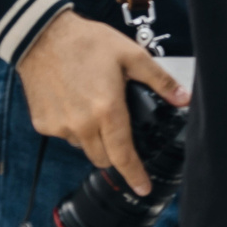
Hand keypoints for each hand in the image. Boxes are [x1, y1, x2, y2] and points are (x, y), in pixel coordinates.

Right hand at [14, 12, 184, 194]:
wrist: (43, 37)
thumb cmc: (89, 43)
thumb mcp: (133, 56)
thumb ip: (160, 81)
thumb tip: (184, 99)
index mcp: (107, 110)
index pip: (123, 154)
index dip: (135, 174)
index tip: (143, 188)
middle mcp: (81, 124)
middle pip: (104, 157)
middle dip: (117, 152)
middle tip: (123, 128)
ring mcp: (59, 126)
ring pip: (84, 146)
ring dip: (95, 137)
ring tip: (99, 105)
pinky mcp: (43, 124)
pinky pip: (65, 135)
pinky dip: (75, 127)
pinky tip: (78, 102)